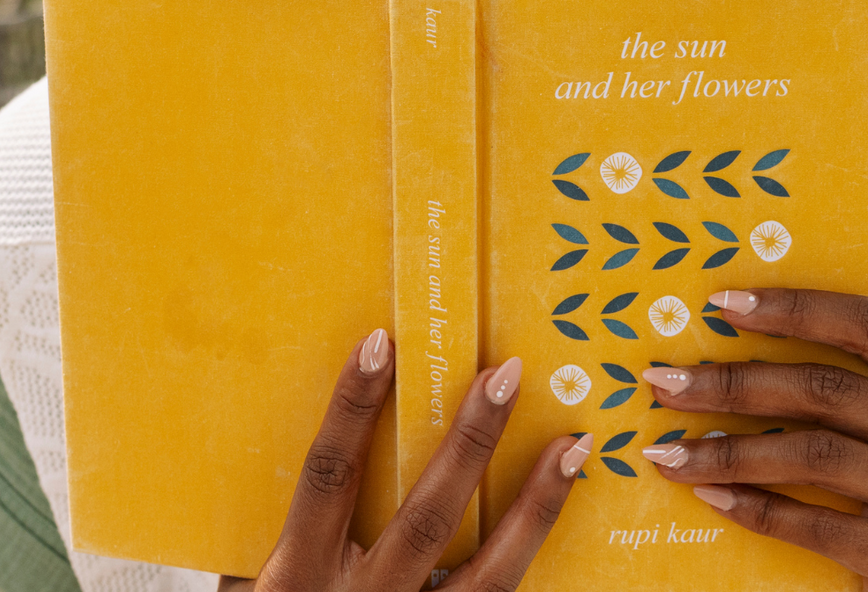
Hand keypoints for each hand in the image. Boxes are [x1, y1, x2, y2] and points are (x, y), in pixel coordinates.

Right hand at [219, 329, 591, 591]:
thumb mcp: (256, 588)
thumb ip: (290, 528)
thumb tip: (326, 428)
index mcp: (296, 580)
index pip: (329, 477)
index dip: (352, 409)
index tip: (380, 341)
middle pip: (425, 517)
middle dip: (470, 443)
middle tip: (507, 375)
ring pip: (487, 575)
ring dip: (534, 506)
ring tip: (571, 444)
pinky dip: (536, 559)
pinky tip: (566, 515)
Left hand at [637, 288, 867, 591]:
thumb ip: (867, 385)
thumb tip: (755, 341)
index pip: (867, 323)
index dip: (794, 307)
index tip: (722, 302)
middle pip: (823, 390)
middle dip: (733, 382)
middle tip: (663, 380)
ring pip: (814, 455)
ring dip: (729, 452)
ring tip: (668, 451)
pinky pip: (822, 527)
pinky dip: (761, 510)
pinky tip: (712, 497)